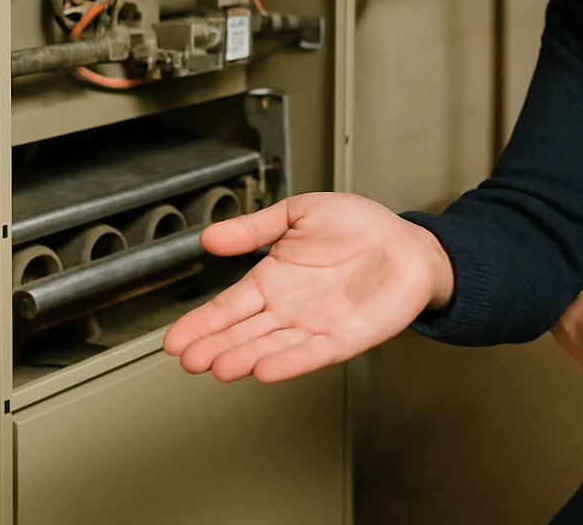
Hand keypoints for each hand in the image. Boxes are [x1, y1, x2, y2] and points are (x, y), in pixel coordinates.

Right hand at [162, 191, 454, 382]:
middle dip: (215, 346)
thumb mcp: (299, 212)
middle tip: (189, 359)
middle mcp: (288, 308)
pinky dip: (289, 362)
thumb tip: (210, 237)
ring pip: (271, 346)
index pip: (228, 306)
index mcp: (272, 279)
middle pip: (243, 332)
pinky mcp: (344, 338)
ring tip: (219, 367)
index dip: (201, 323)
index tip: (175, 340)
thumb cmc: (359, 227)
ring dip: (245, 357)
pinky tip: (265, 369)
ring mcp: (314, 326)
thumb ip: (255, 228)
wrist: (407, 243)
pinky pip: (312, 353)